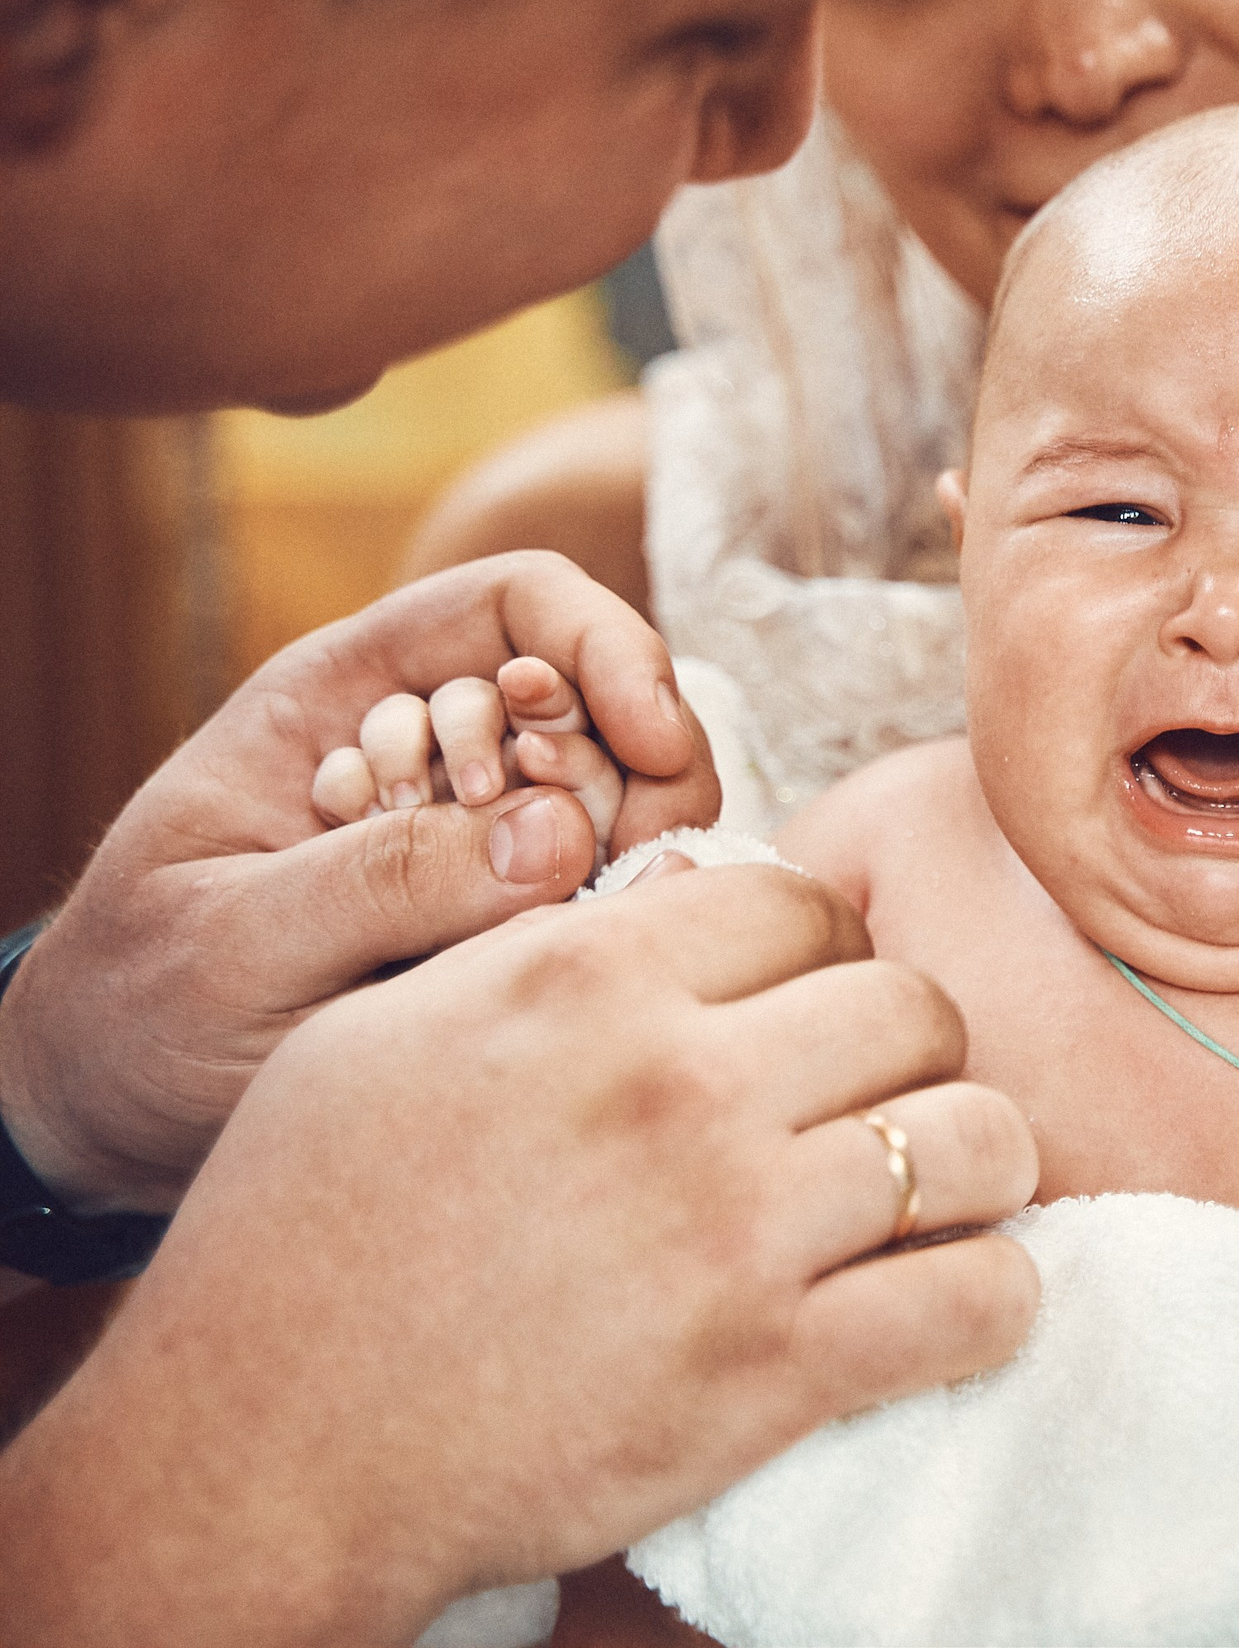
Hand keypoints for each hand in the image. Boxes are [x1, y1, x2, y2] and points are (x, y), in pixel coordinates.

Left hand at [0, 552, 718, 1212]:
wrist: (111, 1107)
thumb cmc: (138, 1008)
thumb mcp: (232, 941)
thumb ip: (382, 883)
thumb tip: (559, 837)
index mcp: (345, 692)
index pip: (522, 604)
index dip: (609, 651)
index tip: (653, 744)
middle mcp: (429, 743)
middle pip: (600, 700)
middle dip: (632, 775)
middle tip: (615, 875)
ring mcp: (478, 834)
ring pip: (617, 798)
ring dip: (618, 859)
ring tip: (539, 937)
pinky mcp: (508, 919)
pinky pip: (601, 893)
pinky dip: (606, 923)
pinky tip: (535, 971)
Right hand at [0, 864, 1040, 1646]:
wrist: (261, 1453)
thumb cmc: (303, 1231)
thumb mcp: (391, 1031)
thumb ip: (553, 947)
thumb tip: (695, 884)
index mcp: (585, 980)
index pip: (806, 905)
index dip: (825, 953)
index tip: (811, 1008)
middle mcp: (678, 1084)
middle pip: (915, 1006)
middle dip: (912, 1051)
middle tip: (876, 1102)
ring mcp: (736, 1229)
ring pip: (979, 1138)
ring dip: (978, 1166)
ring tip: (938, 1195)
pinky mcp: (772, 1371)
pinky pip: (980, 1299)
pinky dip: (994, 1297)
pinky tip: (952, 1298)